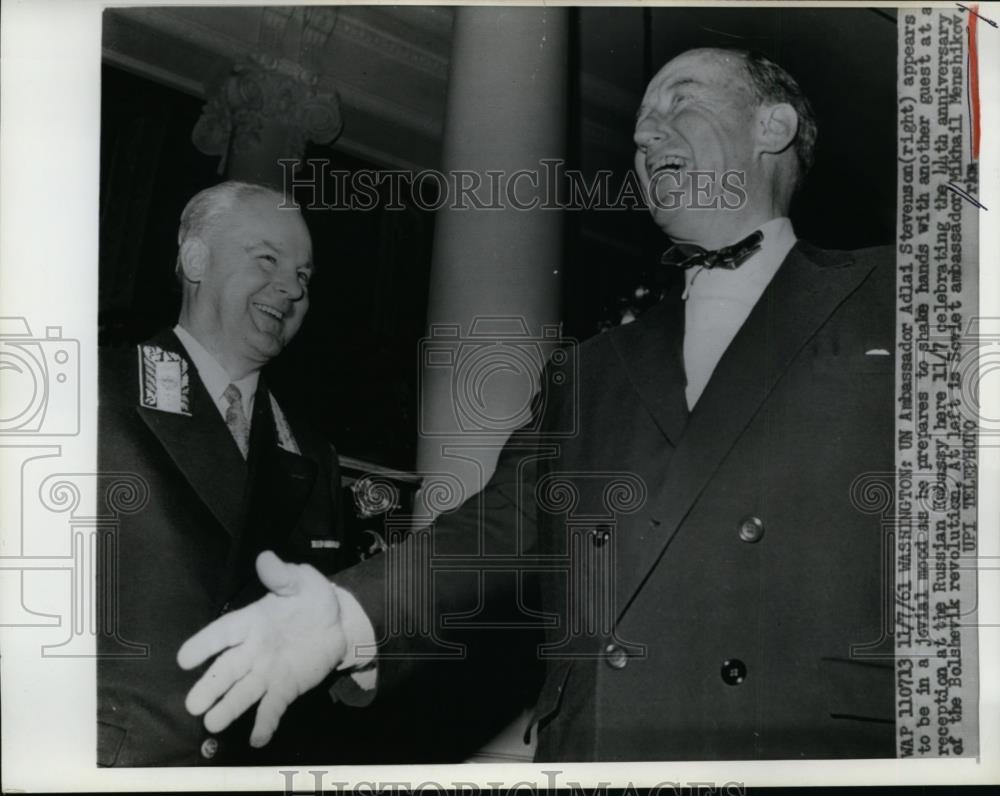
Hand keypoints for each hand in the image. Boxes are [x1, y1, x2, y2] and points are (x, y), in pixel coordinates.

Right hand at [177, 551, 346, 746]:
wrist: (339, 623)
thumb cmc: (312, 599)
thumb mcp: (302, 581)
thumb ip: (283, 575)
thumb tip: (266, 558)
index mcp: (251, 622)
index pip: (223, 633)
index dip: (203, 645)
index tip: (184, 659)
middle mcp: (252, 651)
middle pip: (226, 670)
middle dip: (210, 687)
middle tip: (193, 705)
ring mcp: (267, 672)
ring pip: (244, 692)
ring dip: (229, 708)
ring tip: (212, 724)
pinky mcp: (285, 688)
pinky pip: (272, 707)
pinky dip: (265, 723)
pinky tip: (258, 739)